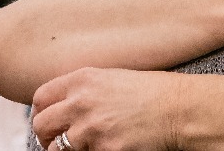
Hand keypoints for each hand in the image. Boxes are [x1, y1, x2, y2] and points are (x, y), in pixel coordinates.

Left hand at [32, 67, 179, 150]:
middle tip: (56, 142)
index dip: (41, 112)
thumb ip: (84, 90)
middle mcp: (81, 103)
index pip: (41, 98)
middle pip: (42, 125)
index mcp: (83, 79)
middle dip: (46, 136)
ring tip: (87, 145)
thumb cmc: (155, 92)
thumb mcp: (114, 78)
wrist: (182, 109)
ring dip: (69, 150)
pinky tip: (109, 146)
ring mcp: (91, 129)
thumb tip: (62, 107)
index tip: (48, 121)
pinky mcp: (105, 150)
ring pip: (59, 149)